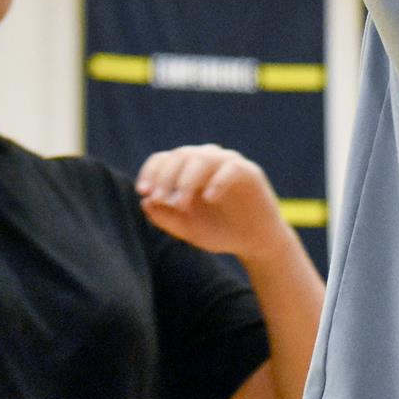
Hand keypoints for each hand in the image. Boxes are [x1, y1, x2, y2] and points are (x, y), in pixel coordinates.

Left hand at [137, 144, 291, 261]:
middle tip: (160, 200)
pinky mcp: (249, 172)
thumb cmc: (219, 231)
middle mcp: (206, 160)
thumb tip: (145, 203)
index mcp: (187, 169)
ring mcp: (228, 163)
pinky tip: (208, 198)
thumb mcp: (188, 229)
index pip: (164, 159)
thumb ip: (166, 218)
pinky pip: (231, 168)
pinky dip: (217, 181)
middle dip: (167, 178)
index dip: (151, 172)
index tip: (143, 192)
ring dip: (188, 179)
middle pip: (181, 155)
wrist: (255, 242)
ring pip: (203, 158)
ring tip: (180, 204)